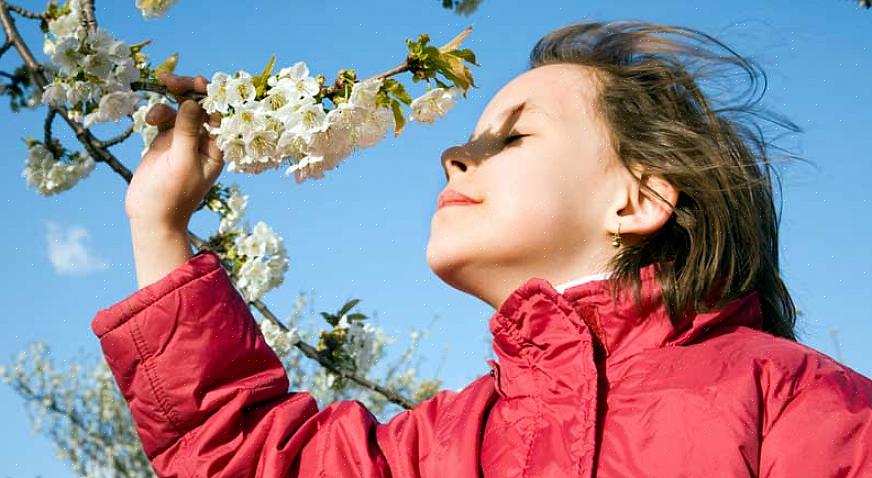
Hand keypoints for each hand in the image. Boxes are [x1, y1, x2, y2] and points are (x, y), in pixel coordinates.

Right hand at [124, 72, 223, 230]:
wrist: (151, 217)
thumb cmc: (172, 195)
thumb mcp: (182, 161)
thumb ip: (187, 131)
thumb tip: (193, 102)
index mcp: (217, 148)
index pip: (219, 114)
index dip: (210, 95)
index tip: (196, 82)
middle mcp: (203, 141)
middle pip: (200, 107)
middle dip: (186, 91)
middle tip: (168, 79)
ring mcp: (184, 140)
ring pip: (180, 110)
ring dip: (167, 105)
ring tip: (153, 117)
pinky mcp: (165, 142)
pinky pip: (165, 118)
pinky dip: (157, 114)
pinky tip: (149, 120)